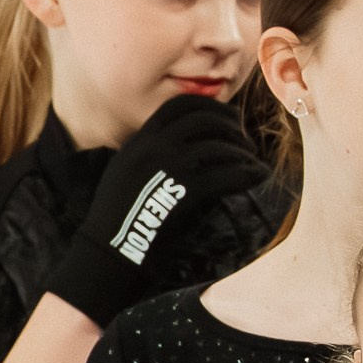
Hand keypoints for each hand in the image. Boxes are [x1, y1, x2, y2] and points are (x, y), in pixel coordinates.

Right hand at [43, 93, 270, 326]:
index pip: (177, 106)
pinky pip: (223, 174)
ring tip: (253, 164)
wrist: (105, 256)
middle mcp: (150, 147)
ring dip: (242, 153)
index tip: (229, 119)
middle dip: (232, 126)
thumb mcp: (126, 178)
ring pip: (216, 145)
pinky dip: (246, 174)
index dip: (210, 107)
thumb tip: (188, 151)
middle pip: (202, 118)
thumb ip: (150, 159)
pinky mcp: (179, 192)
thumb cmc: (119, 225)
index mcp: (137, 143)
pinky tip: (257, 178)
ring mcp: (164, 167)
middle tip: (246, 142)